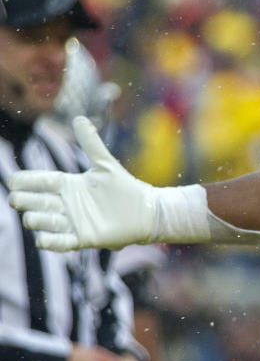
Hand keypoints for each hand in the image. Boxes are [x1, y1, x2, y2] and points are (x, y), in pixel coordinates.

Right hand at [8, 116, 160, 249]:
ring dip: (36, 220)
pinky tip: (43, 239)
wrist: (145, 211)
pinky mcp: (81, 239)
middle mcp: (64, 204)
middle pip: (32, 202)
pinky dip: (49, 242)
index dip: (23, 181)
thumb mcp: (105, 164)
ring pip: (40, 222)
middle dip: (22, 201)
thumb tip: (79, 118)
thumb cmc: (125, 187)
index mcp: (67, 184)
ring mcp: (71, 222)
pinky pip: (58, 242)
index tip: (14, 182)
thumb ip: (91, 143)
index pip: (37, 181)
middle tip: (19, 200)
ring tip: (36, 217)